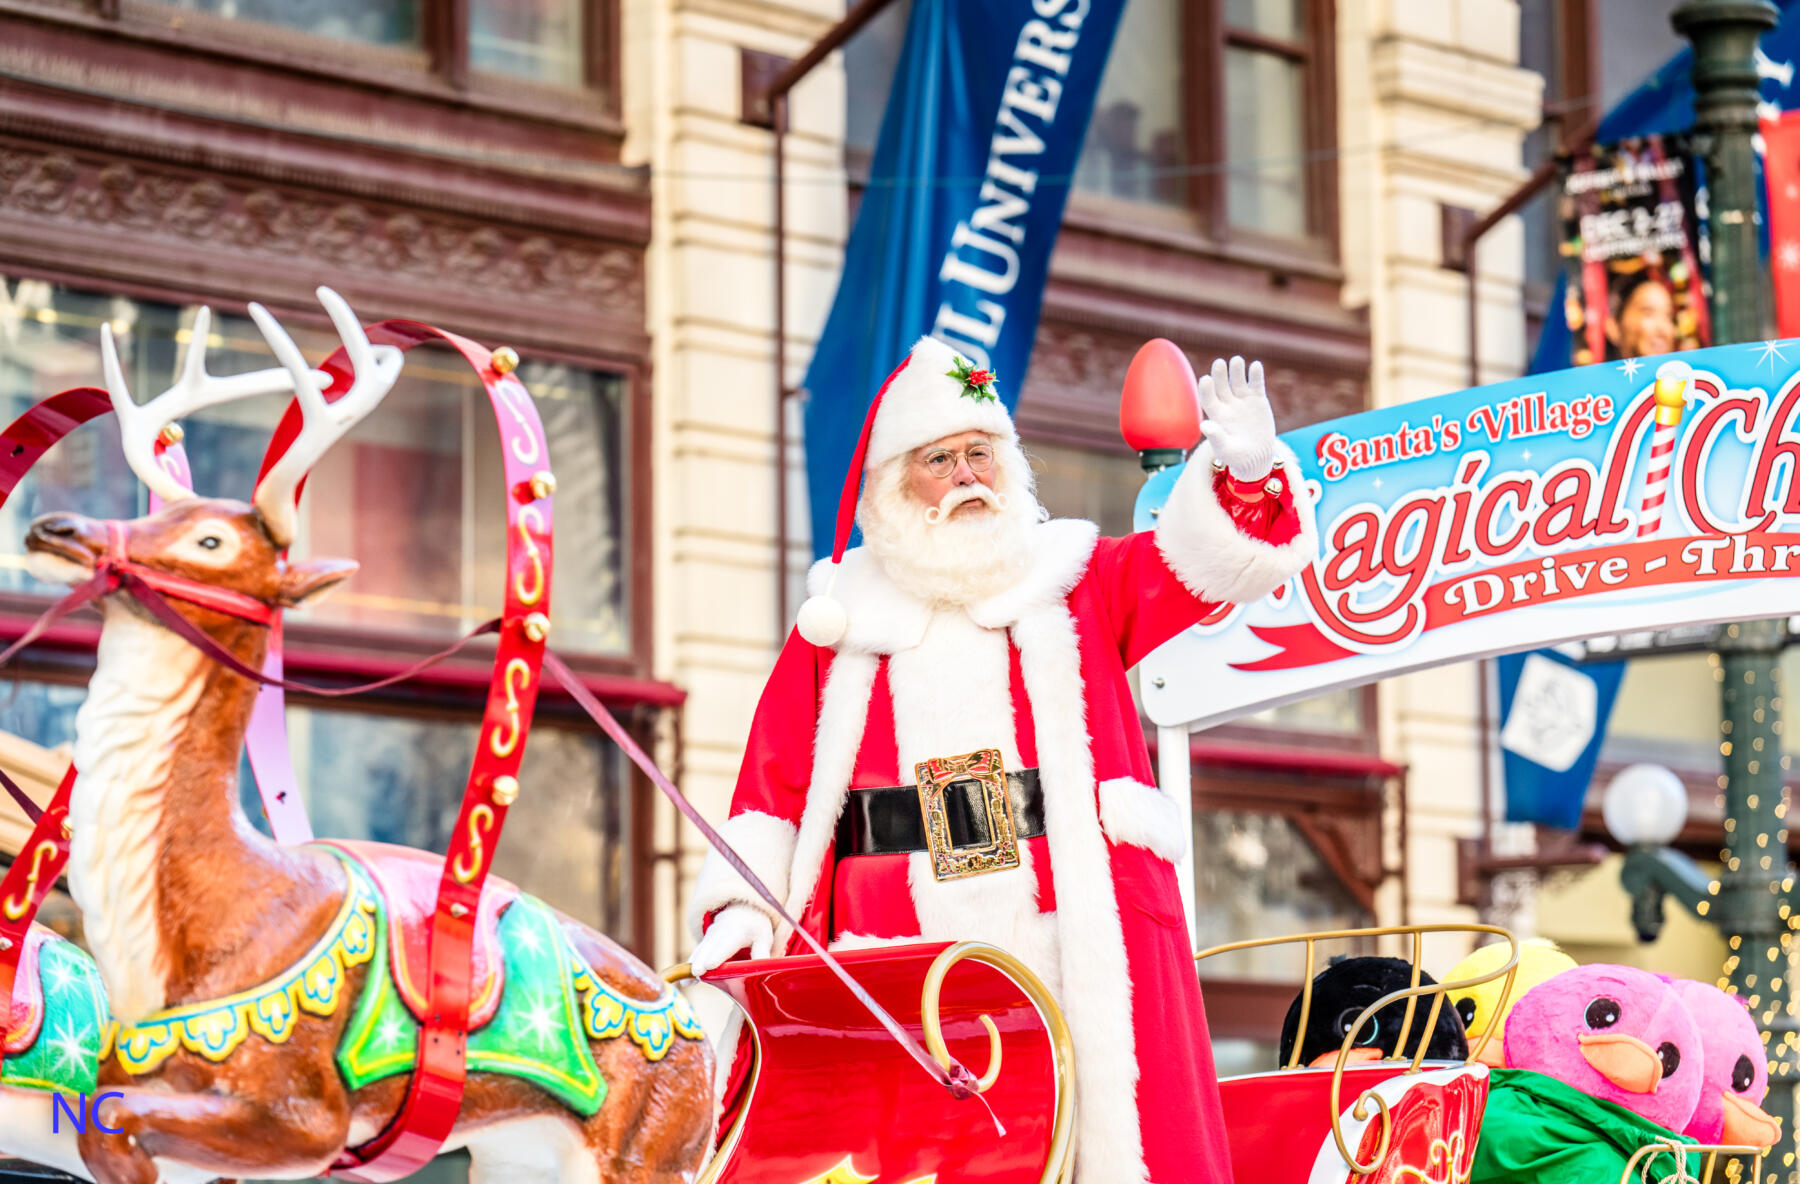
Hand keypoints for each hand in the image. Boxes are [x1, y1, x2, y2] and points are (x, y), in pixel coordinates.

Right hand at [690, 904, 774, 976]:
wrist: (743, 910)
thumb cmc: (756, 928)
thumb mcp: (765, 937)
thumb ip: (762, 953)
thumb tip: (762, 969)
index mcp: (739, 931)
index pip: (727, 944)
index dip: (718, 955)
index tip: (710, 965)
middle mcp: (721, 932)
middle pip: (709, 948)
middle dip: (701, 960)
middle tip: (696, 973)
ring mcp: (711, 935)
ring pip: (700, 950)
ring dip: (693, 964)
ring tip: (687, 982)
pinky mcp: (705, 941)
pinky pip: (697, 952)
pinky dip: (691, 965)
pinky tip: (685, 980)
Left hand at [1199, 356, 1277, 481]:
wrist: (1256, 456)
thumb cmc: (1236, 456)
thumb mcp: (1225, 449)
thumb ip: (1216, 437)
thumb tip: (1204, 425)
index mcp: (1216, 415)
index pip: (1208, 398)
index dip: (1206, 389)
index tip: (1205, 379)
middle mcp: (1227, 404)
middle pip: (1221, 386)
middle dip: (1220, 374)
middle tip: (1219, 363)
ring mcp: (1242, 400)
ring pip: (1237, 381)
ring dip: (1237, 370)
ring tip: (1236, 360)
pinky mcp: (1257, 399)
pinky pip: (1256, 384)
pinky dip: (1255, 375)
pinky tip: (1255, 365)